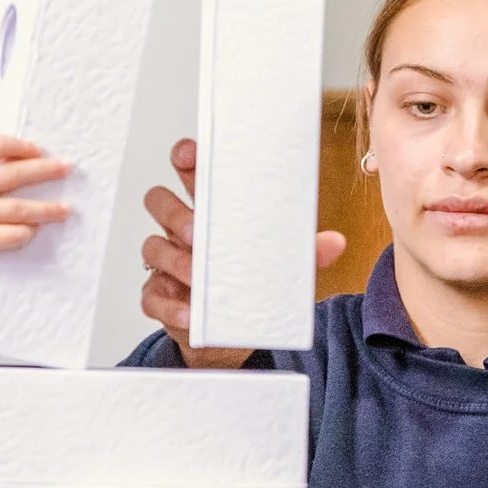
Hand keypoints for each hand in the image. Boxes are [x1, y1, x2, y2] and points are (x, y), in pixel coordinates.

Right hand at [0, 132, 72, 261]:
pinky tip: (34, 230)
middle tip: (66, 168)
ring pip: (22, 208)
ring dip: (48, 209)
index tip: (39, 150)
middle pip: (16, 174)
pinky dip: (27, 232)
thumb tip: (19, 157)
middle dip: (46, 170)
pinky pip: (14, 234)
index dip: (21, 146)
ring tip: (65, 209)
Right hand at [141, 138, 346, 366]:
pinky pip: (153, 297)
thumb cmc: (249, 282)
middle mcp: (180, 231)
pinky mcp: (158, 297)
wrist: (232, 333)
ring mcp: (165, 263)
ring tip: (197, 277)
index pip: (189, 172)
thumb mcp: (280, 264)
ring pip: (152, 247)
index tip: (188, 154)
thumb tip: (335, 243)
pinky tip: (190, 313)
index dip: (184, 158)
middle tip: (196, 229)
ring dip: (174, 260)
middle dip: (173, 210)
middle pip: (159, 201)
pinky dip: (171, 306)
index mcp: (209, 210)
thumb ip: (304, 251)